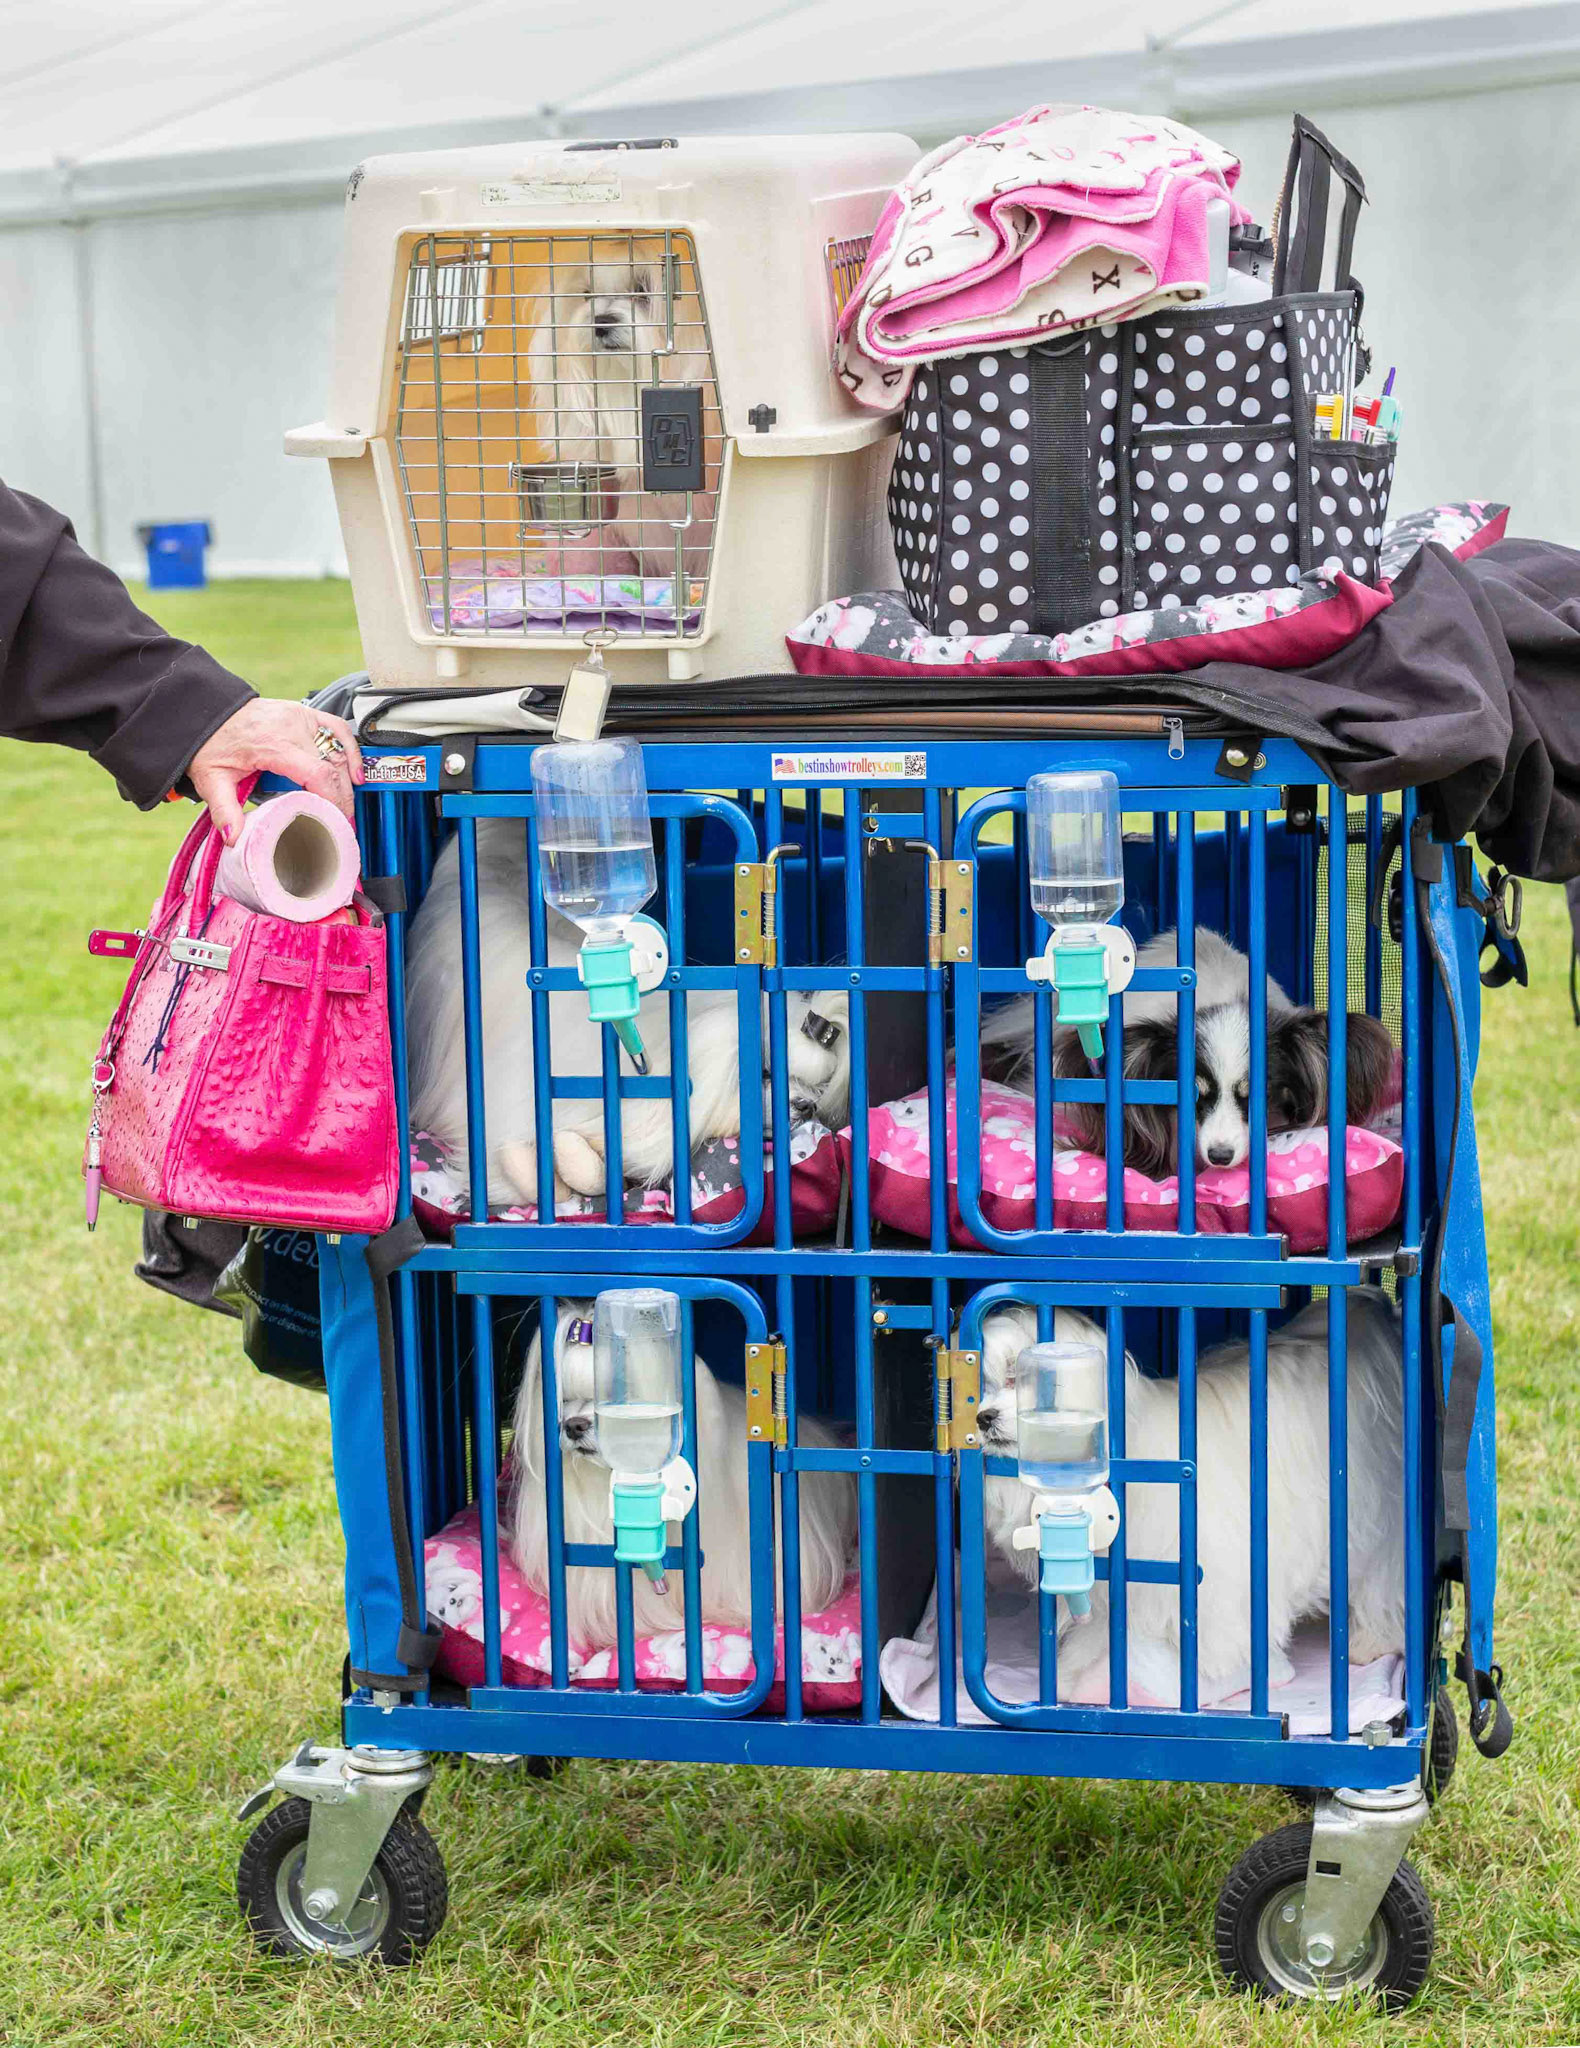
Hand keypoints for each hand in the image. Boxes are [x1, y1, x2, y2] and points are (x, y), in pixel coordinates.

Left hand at [188, 698, 363, 843]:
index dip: (333, 800)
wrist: (209, 713)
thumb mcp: (212, 779)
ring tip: (348, 805)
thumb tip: (235, 837)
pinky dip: (351, 750)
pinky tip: (356, 772)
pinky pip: (338, 729)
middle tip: (343, 823)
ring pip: (339, 750)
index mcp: (273, 744)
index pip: (317, 773)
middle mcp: (292, 727)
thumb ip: (224, 810)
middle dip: (343, 798)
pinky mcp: (306, 713)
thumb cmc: (212, 743)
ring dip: (349, 780)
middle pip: (333, 766)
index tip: (336, 821)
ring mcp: (302, 717)